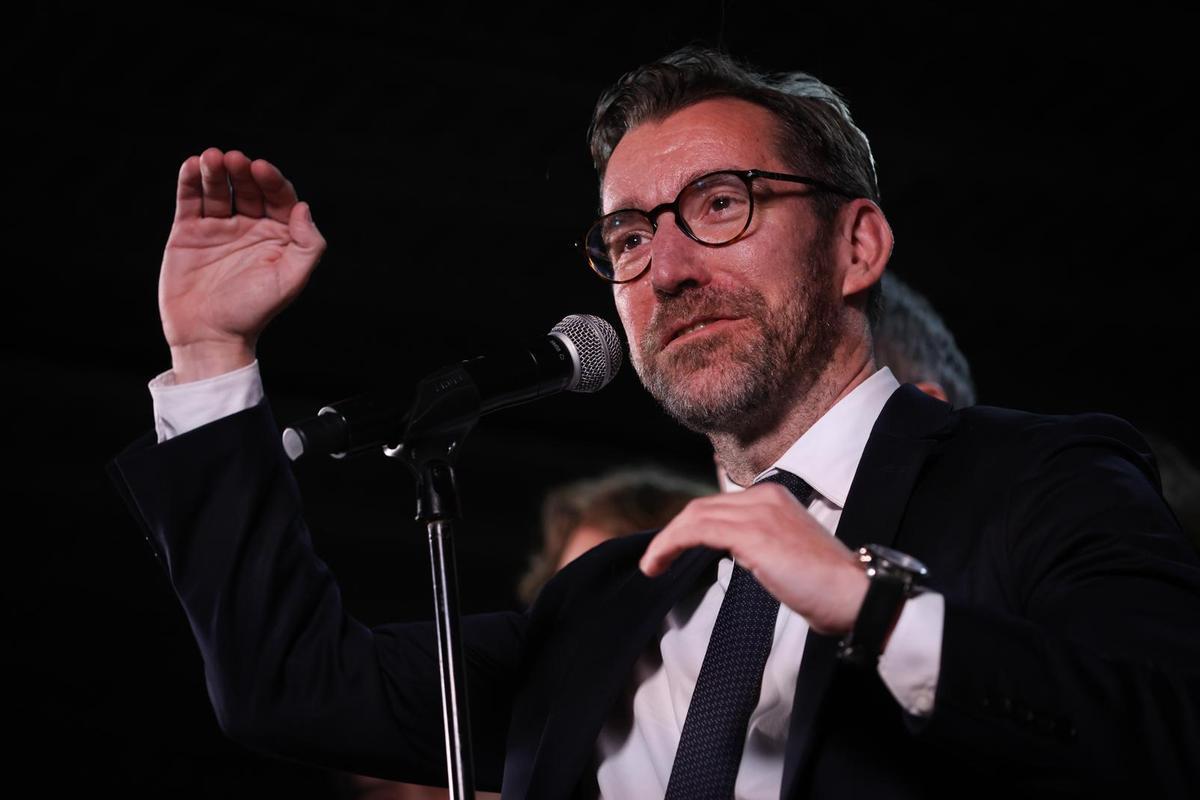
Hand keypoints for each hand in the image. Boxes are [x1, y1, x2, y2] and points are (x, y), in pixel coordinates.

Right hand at [159, 148, 325, 381]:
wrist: (209, 335)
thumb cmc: (253, 311)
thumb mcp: (290, 280)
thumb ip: (307, 245)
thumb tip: (303, 208)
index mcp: (278, 236)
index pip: (278, 198)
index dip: (272, 180)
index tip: (261, 169)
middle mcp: (250, 227)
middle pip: (248, 188)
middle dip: (241, 171)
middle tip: (233, 159)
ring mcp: (219, 227)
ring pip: (218, 190)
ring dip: (214, 171)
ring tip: (210, 157)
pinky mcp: (189, 232)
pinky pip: (190, 201)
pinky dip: (190, 182)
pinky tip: (192, 165)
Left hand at [639, 482, 868, 634]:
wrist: (857, 596)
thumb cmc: (828, 588)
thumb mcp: (788, 555)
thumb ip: (760, 546)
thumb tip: (737, 554)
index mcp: (775, 498)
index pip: (719, 506)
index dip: (690, 527)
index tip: (673, 550)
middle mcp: (766, 496)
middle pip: (702, 508)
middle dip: (673, 533)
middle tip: (655, 560)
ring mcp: (759, 512)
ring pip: (694, 517)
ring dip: (665, 541)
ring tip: (652, 566)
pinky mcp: (752, 533)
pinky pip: (696, 530)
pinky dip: (670, 544)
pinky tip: (658, 563)